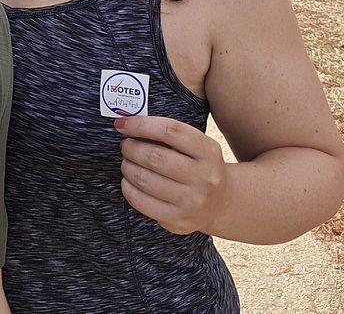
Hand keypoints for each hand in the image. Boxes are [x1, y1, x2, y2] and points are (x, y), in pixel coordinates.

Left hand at [114, 115, 229, 235]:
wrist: (220, 203)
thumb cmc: (201, 167)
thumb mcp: (198, 146)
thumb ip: (170, 135)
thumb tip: (130, 125)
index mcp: (209, 151)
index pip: (170, 131)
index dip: (141, 125)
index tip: (123, 124)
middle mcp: (203, 177)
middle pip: (155, 157)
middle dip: (132, 148)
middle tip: (125, 145)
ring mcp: (191, 201)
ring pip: (145, 180)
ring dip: (127, 167)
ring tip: (127, 162)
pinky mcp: (178, 220)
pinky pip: (142, 202)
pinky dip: (128, 188)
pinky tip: (128, 181)